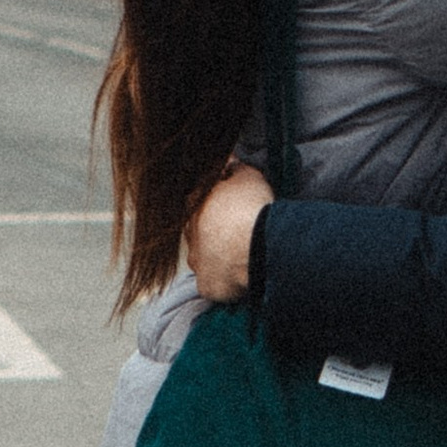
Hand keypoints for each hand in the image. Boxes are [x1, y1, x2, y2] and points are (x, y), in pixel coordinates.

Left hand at [188, 164, 272, 304]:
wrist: (256, 245)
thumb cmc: (251, 209)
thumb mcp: (248, 177)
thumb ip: (235, 168)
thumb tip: (229, 160)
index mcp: (194, 207)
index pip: (200, 203)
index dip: (218, 205)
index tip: (234, 208)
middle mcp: (190, 236)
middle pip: (200, 233)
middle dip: (215, 232)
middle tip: (239, 233)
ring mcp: (196, 263)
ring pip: (205, 259)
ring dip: (218, 257)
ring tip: (241, 255)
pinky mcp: (206, 286)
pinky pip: (214, 284)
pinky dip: (224, 281)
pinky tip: (239, 275)